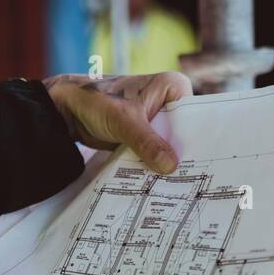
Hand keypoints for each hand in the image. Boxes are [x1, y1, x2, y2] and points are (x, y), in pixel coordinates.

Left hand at [43, 72, 191, 174]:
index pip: (195, 116)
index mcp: (172, 87)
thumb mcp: (124, 122)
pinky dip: (154, 165)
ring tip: (176, 187)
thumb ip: (147, 142)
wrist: (69, 109)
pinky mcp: (146, 134)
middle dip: (182, 155)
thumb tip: (170, 166)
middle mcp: (169, 101)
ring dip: (167, 163)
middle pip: (184, 133)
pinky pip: (155, 152)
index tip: (203, 164)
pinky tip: (158, 183)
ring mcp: (158, 119)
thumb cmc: (96, 100)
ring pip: (169, 145)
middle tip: (190, 181)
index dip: (197, 139)